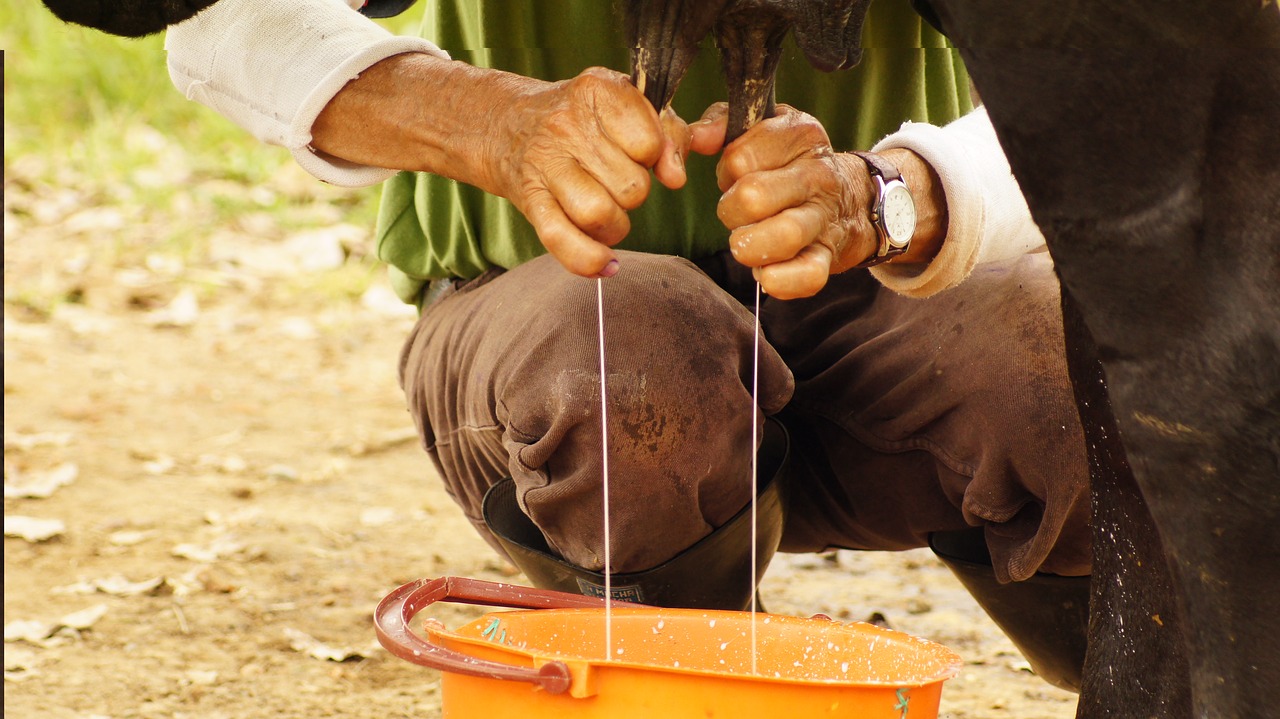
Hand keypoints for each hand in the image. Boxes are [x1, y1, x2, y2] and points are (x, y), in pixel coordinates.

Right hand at [486, 67, 691, 277]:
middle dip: (635, 193)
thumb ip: (668, 134)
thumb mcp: (628, 108)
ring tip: (609, 212)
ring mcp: (544, 163)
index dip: (653, 156)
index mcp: (597, 91)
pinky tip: (606, 263)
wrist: (509, 124)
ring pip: (601, 214)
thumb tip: (676, 178)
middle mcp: (566, 124)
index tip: (637, 152)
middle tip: (616, 181)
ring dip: (615, 225)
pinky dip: (588, 259)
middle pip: (631, 186)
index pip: (649, 143)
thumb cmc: (583, 119)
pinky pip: (561, 239)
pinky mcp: (530, 199)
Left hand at [700, 103, 944, 298]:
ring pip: (783, 235)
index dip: (727, 171)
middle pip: (753, 197)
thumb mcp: (763, 129)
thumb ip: (723, 123)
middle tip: (738, 214)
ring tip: (747, 242)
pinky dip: (780, 281)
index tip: (738, 175)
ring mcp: (824, 217)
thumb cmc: (790, 164)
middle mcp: (817, 174)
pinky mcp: (828, 256)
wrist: (851, 199)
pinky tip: (766, 273)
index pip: (739, 157)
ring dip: (749, 246)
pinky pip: (807, 276)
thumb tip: (699, 138)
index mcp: (800, 135)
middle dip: (731, 211)